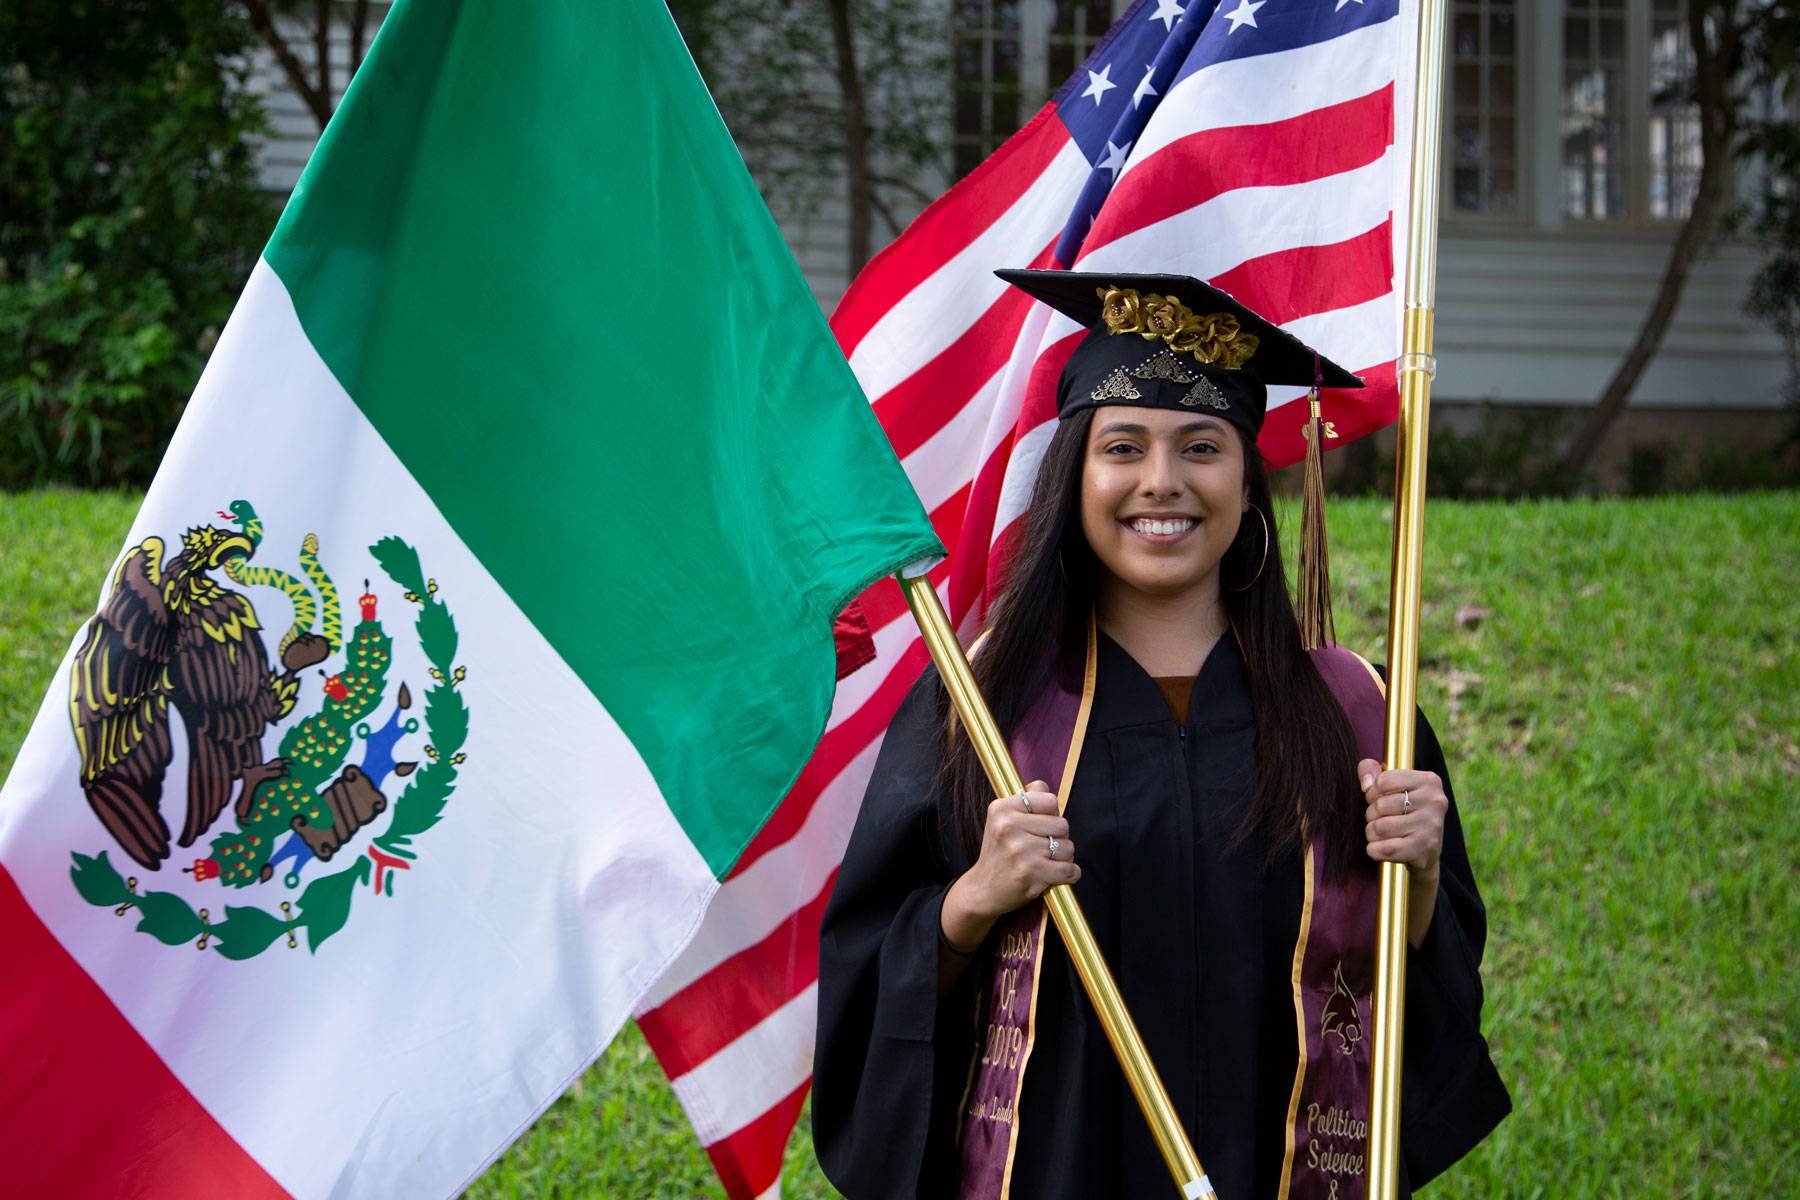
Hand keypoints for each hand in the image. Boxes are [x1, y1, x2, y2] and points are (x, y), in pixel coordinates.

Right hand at [940, 780, 1079, 952]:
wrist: (983, 889)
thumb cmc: (999, 852)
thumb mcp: (1002, 819)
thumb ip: (1025, 799)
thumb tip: (1043, 786)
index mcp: (1002, 809)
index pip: (1050, 800)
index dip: (1051, 814)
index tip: (1040, 826)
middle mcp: (1009, 827)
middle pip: (1062, 824)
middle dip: (1058, 837)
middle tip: (1041, 848)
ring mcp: (1020, 851)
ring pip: (1068, 847)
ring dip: (1063, 858)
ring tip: (1044, 862)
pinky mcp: (1031, 874)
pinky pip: (1070, 870)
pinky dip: (1069, 874)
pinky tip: (1054, 875)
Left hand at [1358, 759, 1445, 880]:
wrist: (1425, 851)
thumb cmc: (1405, 813)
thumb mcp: (1394, 788)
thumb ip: (1373, 773)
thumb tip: (1366, 782)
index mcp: (1429, 781)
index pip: (1383, 781)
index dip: (1372, 792)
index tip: (1380, 799)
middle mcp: (1434, 801)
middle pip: (1380, 805)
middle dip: (1372, 815)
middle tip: (1383, 820)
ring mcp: (1431, 826)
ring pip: (1379, 828)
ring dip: (1372, 833)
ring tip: (1383, 834)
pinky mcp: (1424, 849)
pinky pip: (1383, 849)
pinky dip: (1375, 850)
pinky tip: (1384, 848)